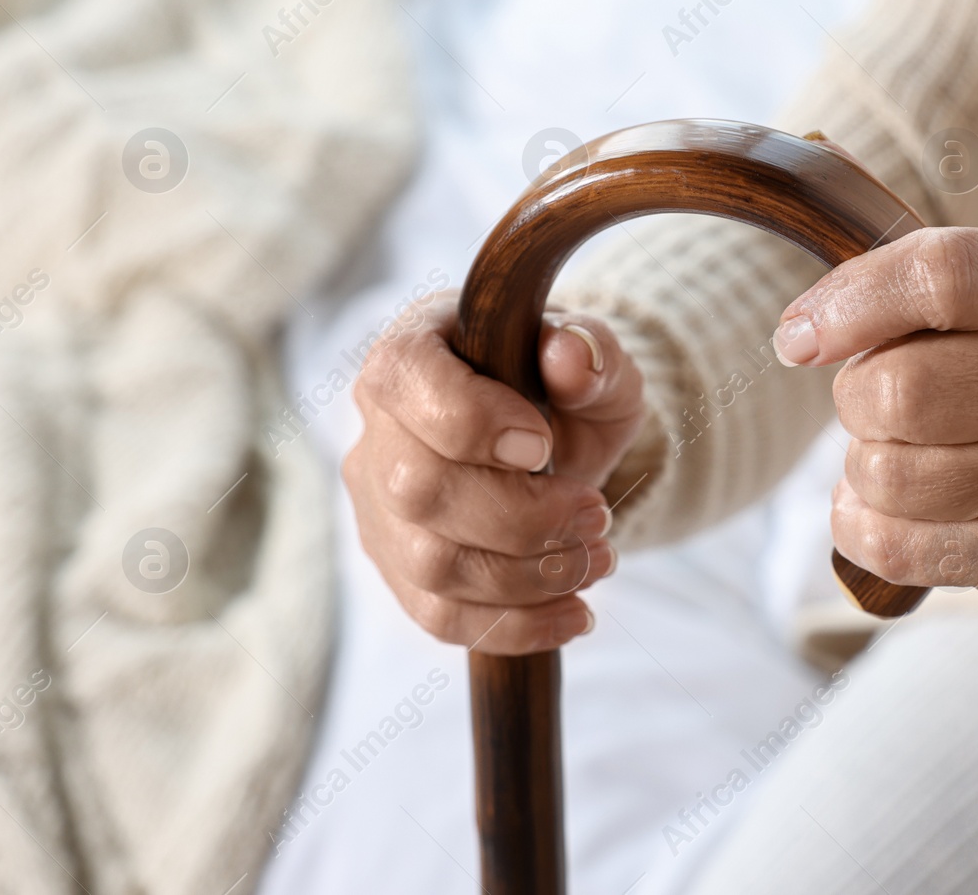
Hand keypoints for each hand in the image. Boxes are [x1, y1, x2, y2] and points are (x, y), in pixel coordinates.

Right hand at [344, 291, 645, 653]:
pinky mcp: (398, 566)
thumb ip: (592, 352)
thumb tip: (573, 360)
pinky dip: (515, 625)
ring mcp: (380, 505)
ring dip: (529, 577)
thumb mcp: (597, 361)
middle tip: (597, 515)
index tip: (543, 446)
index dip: (474, 422)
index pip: (406, 380)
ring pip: (430, 565)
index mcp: (413, 352)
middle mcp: (379, 429)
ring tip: (598, 559)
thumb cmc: (567, 390)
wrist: (561, 442)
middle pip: (419, 491)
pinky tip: (574, 613)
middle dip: (522, 517)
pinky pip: (440, 616)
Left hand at [772, 228, 977, 599]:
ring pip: (888, 473)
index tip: (801, 336)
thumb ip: (912, 286)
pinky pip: (899, 546)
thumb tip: (802, 333)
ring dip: (862, 466)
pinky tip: (875, 509)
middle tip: (876, 401)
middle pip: (899, 390)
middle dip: (855, 397)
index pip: (939, 277)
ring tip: (895, 453)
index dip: (850, 304)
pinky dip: (860, 526)